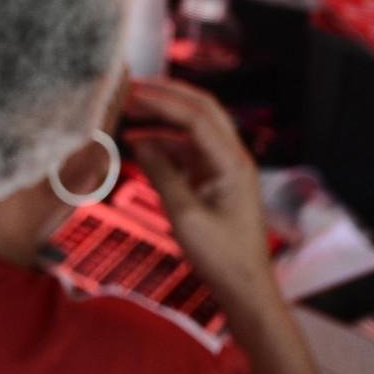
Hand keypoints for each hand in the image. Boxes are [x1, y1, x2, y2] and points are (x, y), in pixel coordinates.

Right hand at [123, 77, 281, 314]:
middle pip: (202, 110)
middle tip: (132, 88)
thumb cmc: (221, 256)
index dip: (162, 101)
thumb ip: (163, 173)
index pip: (195, 118)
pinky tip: (139, 144)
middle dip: (167, 95)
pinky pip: (189, 149)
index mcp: (232, 163)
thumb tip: (139, 142)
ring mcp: (225, 167)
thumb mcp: (185, 215)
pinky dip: (165, 141)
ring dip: (163, 117)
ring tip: (129, 112)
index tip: (131, 93)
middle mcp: (232, 158)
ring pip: (194, 128)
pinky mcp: (216, 180)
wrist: (244, 285)